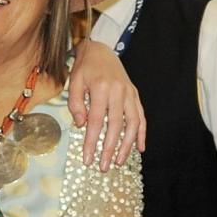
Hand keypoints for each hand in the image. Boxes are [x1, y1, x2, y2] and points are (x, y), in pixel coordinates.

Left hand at [68, 38, 145, 168]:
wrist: (100, 49)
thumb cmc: (85, 68)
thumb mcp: (74, 82)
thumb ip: (76, 104)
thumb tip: (82, 126)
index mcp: (101, 89)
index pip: (96, 122)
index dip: (92, 142)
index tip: (88, 159)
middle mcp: (119, 92)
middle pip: (116, 126)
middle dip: (110, 149)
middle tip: (103, 166)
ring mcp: (130, 94)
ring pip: (132, 124)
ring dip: (127, 145)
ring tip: (120, 161)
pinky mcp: (135, 95)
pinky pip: (141, 116)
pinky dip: (142, 133)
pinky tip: (140, 148)